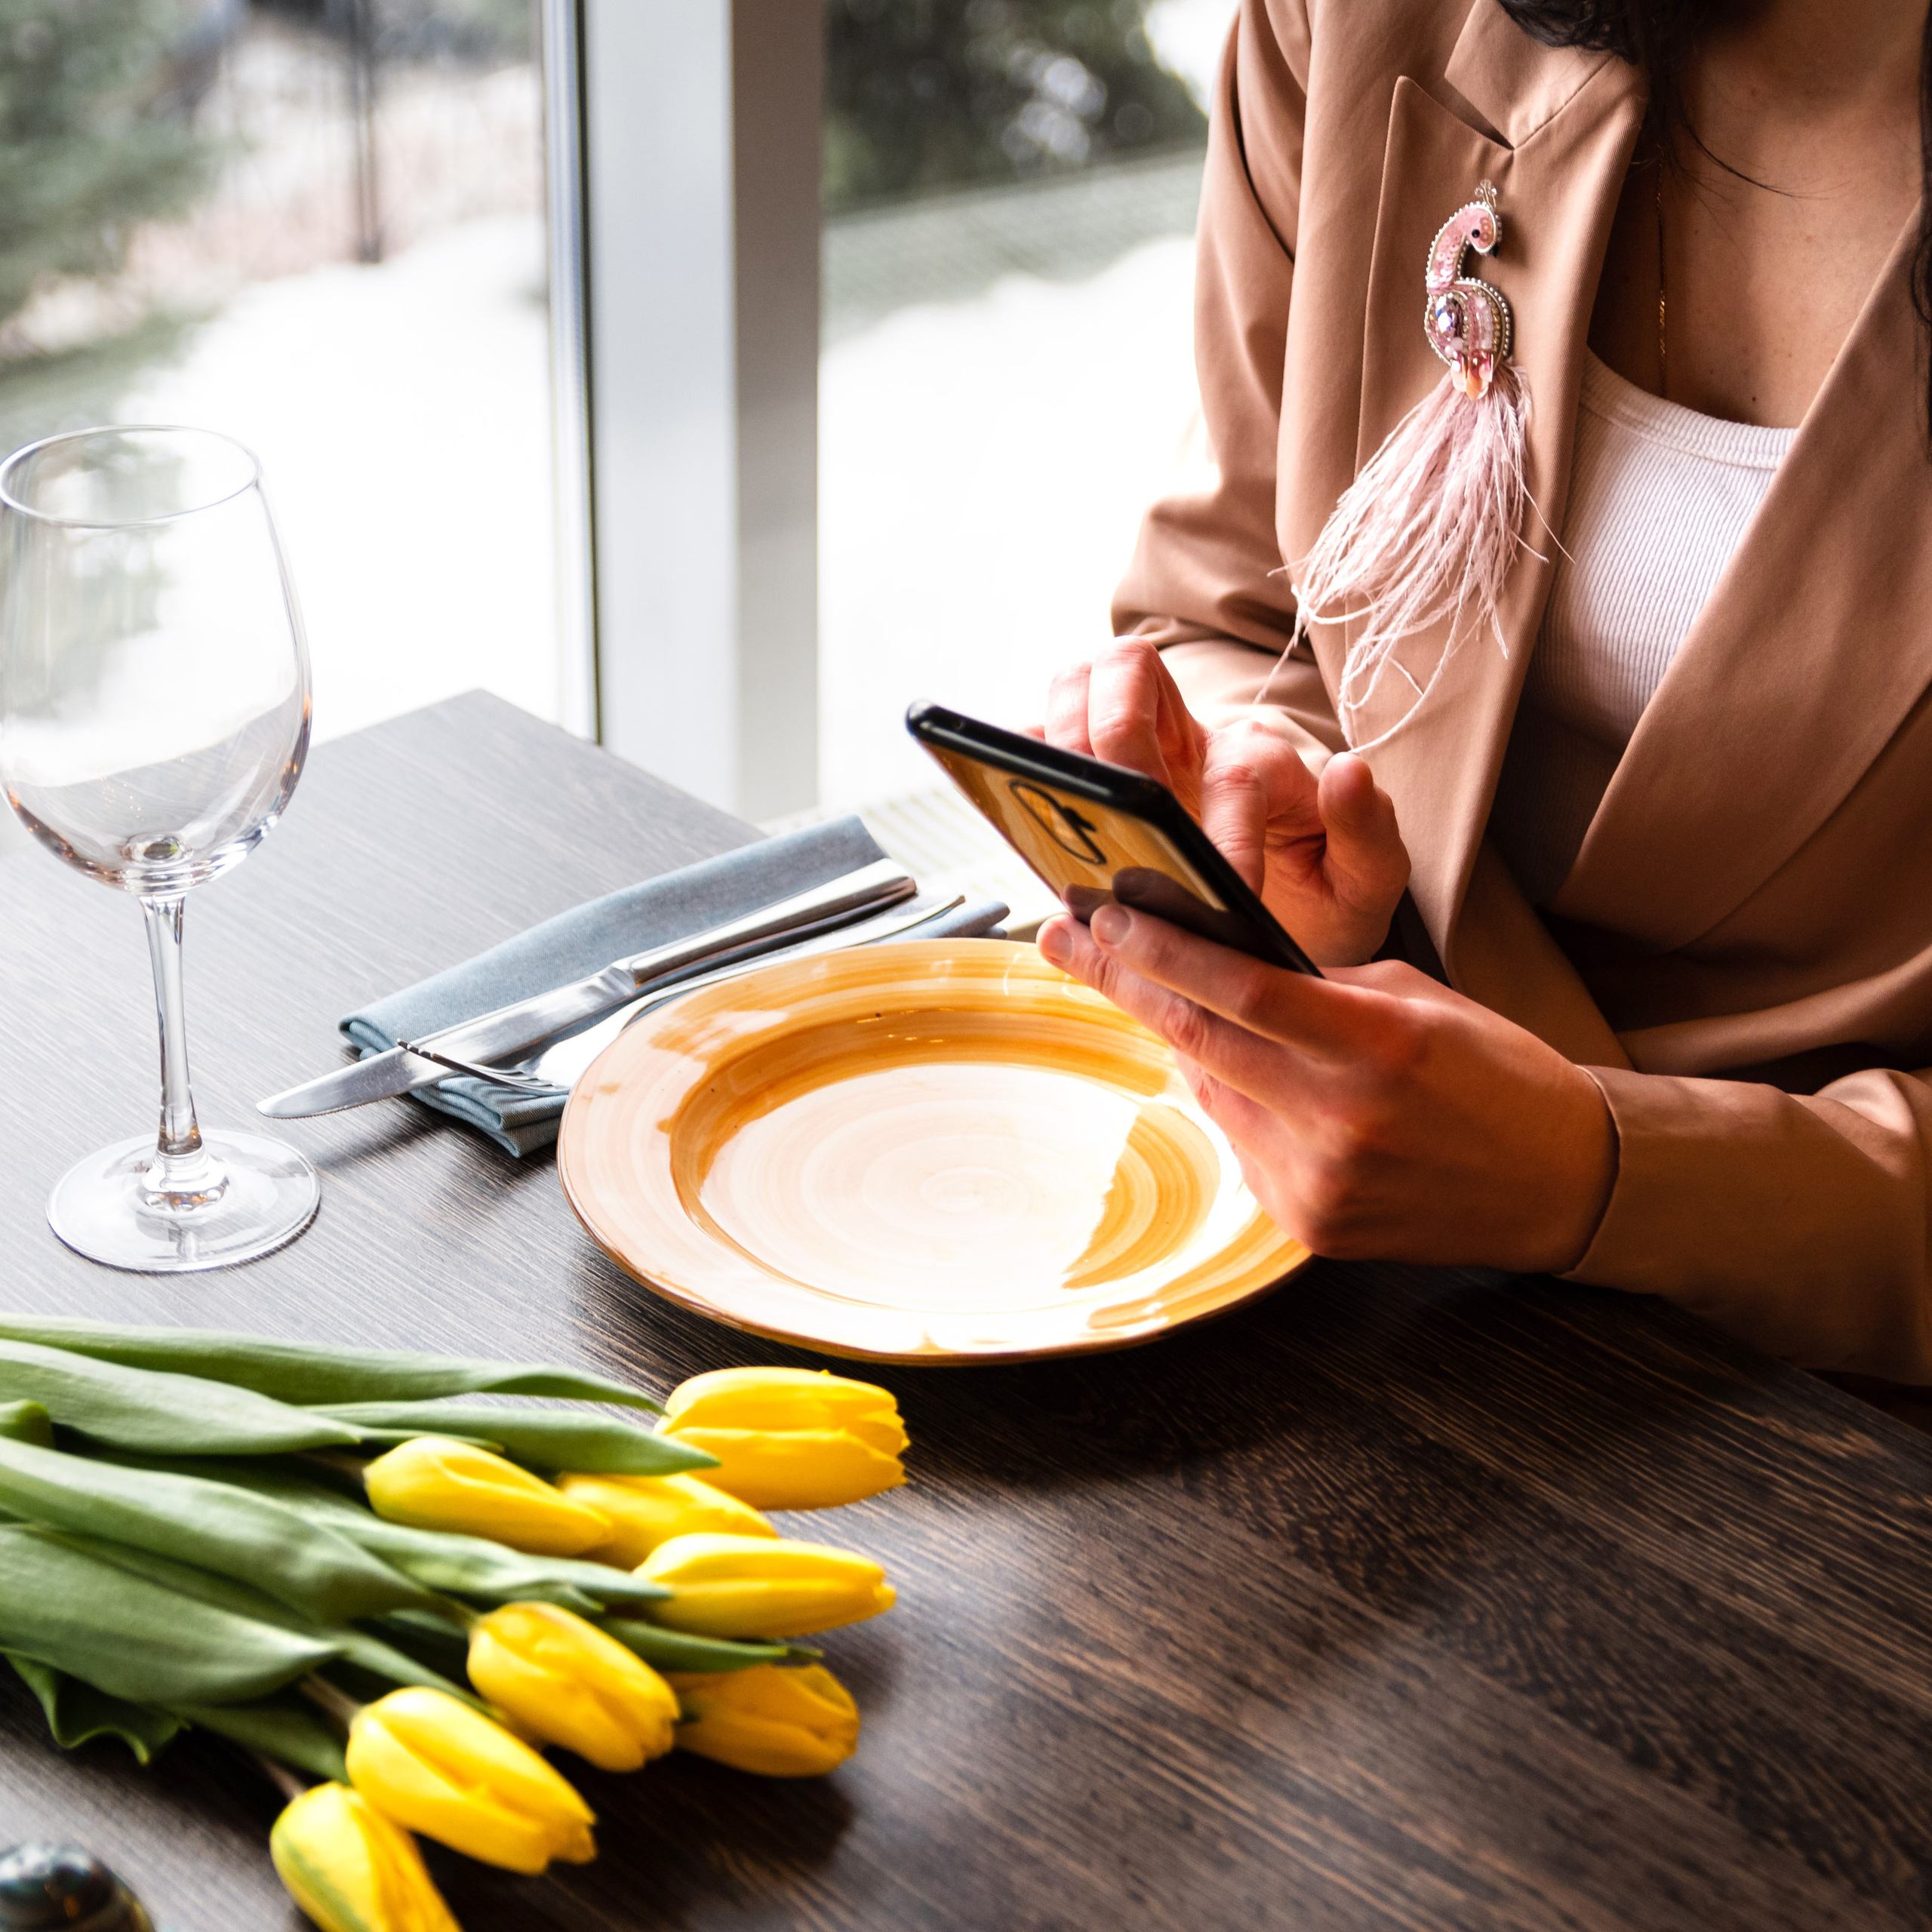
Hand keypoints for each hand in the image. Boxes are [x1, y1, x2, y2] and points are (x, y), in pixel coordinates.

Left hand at [1036, 903, 1615, 1273]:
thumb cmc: (1493, 1074)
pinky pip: (1240, 1146)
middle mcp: (1345, 1116)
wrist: (1562, 1183)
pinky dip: (1226, 1102)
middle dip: (1127, 983)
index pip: (1242, 988)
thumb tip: (1221, 971)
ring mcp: (1324, 1179)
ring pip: (1212, 1093)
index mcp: (1380, 1042)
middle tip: (1069, 943)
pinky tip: (1234, 1075)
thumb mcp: (1416, 1001)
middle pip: (1203, 1039)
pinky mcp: (1312, 1224)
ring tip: (1151, 993)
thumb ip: (1316, 990)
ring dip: (1177, 1042)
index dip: (1163, 951)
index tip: (1104, 917)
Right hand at [1045, 638, 1409, 965]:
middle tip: (1117, 813)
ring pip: (1078, 684)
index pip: (1234, 769)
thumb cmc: (1320, 895)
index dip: (1225, 830)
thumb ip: (1370, 832)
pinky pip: (1038, 739)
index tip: (1227, 893)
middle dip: (1115, 730)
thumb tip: (1347, 770)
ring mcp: (1134, 748)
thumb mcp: (1369, 880)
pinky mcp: (1092, 774)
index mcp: (1261, 761)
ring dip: (1060, 732)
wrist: (1287, 919)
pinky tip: (1021, 807)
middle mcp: (1192, 737)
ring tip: (1062, 804)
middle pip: (1130, 667)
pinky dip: (1020, 758)